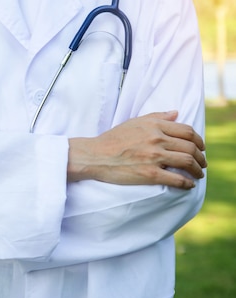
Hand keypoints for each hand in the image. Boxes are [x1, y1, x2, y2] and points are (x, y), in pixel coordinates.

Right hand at [68, 111, 206, 189]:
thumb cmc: (112, 139)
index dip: (198, 140)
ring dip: (197, 169)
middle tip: (202, 163)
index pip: (187, 131)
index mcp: (154, 125)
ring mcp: (154, 157)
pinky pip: (177, 179)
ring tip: (198, 173)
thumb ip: (156, 116)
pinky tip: (189, 184)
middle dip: (200, 157)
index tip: (200, 147)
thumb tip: (176, 113)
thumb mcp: (133, 122)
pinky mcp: (150, 174)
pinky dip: (187, 183)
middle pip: (190, 147)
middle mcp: (157, 139)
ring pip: (187, 162)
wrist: (95, 155)